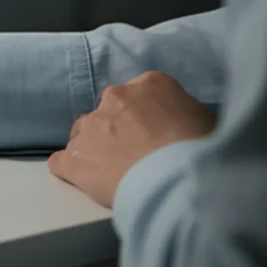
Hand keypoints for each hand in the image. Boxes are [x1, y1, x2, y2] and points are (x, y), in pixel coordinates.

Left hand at [48, 71, 214, 207]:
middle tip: (135, 157)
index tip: (151, 135)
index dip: (144, 118)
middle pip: (107, 113)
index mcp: (149, 85)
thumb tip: (180, 123)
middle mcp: (114, 99)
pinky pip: (61, 162)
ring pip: (83, 135)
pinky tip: (83, 182)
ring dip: (94, 151)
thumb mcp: (206, 120)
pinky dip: (69, 171)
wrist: (178, 180)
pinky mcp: (74, 157)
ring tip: (114, 174)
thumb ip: (183, 113)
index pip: (138, 96)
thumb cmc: (200, 152)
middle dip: (116, 133)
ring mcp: (90, 127)